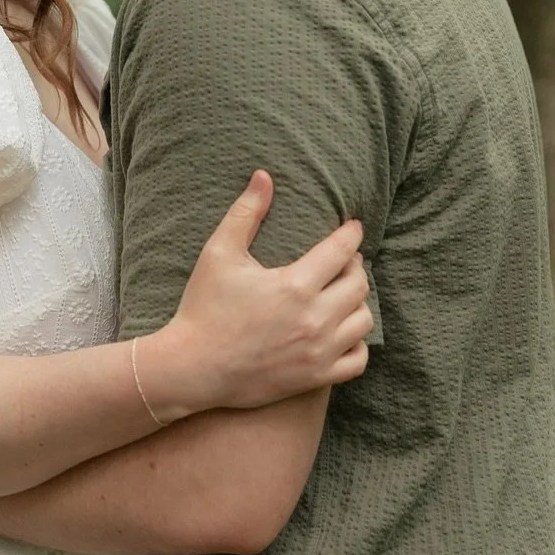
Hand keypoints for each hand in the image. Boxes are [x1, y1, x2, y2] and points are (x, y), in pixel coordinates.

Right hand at [144, 171, 373, 419]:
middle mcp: (314, 319)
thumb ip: (245, 213)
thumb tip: (264, 176)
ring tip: (341, 294)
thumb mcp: (218, 254)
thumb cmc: (203, 308)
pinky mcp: (315, 378)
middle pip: (358, 284)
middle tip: (342, 260)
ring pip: (363, 320)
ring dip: (356, 303)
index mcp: (294, 285)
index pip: (342, 250)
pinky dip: (356, 344)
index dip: (351, 234)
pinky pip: (357, 360)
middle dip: (355, 266)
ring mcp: (318, 352)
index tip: (352, 227)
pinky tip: (340, 331)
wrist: (192, 368)